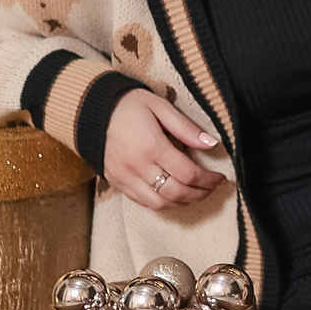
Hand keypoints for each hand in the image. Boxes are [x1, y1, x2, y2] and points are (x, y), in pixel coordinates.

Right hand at [102, 90, 221, 210]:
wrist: (89, 110)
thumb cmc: (127, 105)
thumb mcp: (159, 106)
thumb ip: (185, 127)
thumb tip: (212, 143)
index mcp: (152, 146)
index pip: (188, 173)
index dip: (208, 180)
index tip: (221, 178)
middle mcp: (138, 167)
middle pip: (176, 193)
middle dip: (200, 194)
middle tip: (213, 188)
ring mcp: (126, 178)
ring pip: (160, 204)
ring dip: (183, 203)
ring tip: (197, 195)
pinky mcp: (117, 183)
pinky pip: (143, 202)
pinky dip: (163, 204)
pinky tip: (174, 198)